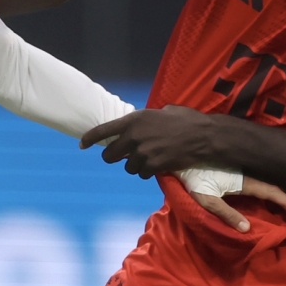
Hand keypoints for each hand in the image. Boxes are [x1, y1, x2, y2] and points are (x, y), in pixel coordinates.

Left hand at [80, 106, 217, 177]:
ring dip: (135, 166)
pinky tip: (157, 165)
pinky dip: (147, 172)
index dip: (89, 139)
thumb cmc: (185, 120)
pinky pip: (142, 174)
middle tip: (122, 157)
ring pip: (127, 167)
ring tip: (148, 158)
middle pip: (109, 155)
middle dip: (114, 157)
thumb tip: (136, 127)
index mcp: (133, 120)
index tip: (81, 145)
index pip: (102, 131)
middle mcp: (134, 136)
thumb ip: (144, 120)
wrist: (203, 136)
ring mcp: (142, 153)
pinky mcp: (152, 166)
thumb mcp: (161, 111)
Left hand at [191, 176, 285, 232]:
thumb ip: (225, 213)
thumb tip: (247, 228)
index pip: (271, 192)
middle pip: (273, 188)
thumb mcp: (206, 198)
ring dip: (280, 196)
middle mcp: (246, 175)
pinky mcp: (235, 171)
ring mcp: (242, 172)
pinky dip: (269, 191)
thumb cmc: (192, 177)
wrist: (181, 155)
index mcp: (243, 181)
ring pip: (267, 184)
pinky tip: (270, 198)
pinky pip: (259, 182)